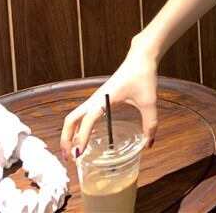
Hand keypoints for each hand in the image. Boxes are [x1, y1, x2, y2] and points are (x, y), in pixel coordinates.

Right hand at [59, 44, 158, 162]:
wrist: (142, 57)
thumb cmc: (143, 76)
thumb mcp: (149, 102)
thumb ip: (150, 123)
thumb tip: (148, 144)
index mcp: (103, 99)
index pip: (86, 122)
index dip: (81, 139)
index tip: (78, 156)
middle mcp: (95, 99)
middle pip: (71, 120)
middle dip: (66, 139)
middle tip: (70, 158)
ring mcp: (95, 98)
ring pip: (74, 116)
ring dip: (69, 133)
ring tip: (72, 151)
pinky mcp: (100, 97)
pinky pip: (82, 114)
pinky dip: (77, 127)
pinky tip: (84, 136)